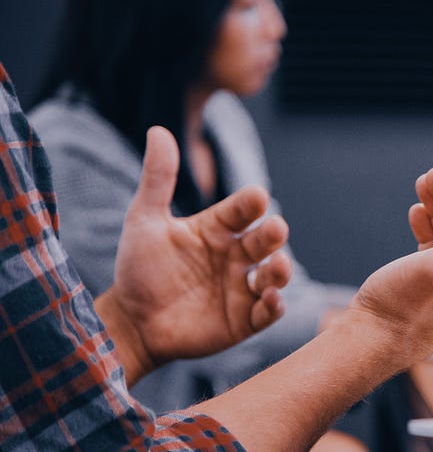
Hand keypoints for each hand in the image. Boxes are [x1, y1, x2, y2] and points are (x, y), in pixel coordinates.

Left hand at [97, 126, 291, 383]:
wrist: (131, 321)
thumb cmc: (139, 268)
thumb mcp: (144, 220)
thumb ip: (157, 179)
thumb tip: (158, 130)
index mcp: (217, 229)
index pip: (241, 210)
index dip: (250, 203)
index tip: (256, 196)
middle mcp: (236, 256)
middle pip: (264, 241)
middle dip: (273, 235)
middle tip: (275, 229)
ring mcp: (242, 288)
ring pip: (274, 275)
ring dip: (281, 271)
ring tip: (278, 267)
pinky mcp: (244, 320)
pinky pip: (267, 312)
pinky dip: (274, 306)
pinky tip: (271, 299)